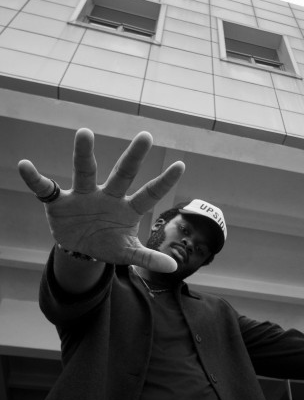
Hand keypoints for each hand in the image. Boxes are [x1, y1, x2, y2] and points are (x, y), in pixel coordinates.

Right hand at [18, 128, 184, 271]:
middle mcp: (107, 195)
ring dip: (84, 154)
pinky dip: (34, 179)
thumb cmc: (108, 243)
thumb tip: (173, 266)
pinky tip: (25, 167)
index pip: (149, 193)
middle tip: (147, 136)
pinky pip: (45, 189)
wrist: (80, 247)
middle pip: (122, 173)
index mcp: (127, 208)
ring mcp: (83, 196)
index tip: (181, 165)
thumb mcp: (127, 253)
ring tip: (84, 132)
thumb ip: (148, 258)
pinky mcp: (59, 202)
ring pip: (85, 171)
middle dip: (134, 157)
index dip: (164, 182)